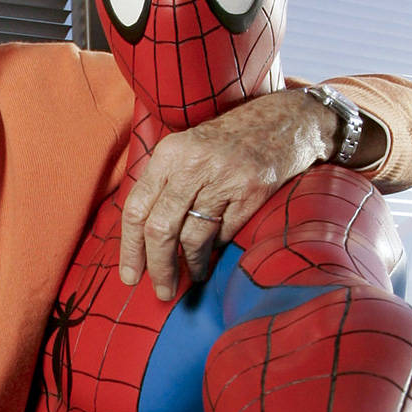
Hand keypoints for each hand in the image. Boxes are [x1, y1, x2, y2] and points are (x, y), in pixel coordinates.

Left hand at [120, 88, 337, 298]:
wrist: (283, 121)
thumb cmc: (227, 142)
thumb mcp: (186, 150)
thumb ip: (163, 185)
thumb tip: (141, 239)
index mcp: (168, 154)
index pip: (136, 208)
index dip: (129, 248)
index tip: (130, 275)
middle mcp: (192, 164)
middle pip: (160, 229)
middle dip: (158, 267)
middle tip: (162, 290)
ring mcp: (223, 177)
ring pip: (193, 237)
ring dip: (190, 265)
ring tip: (192, 277)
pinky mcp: (251, 191)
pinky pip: (225, 234)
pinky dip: (216, 250)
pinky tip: (214, 256)